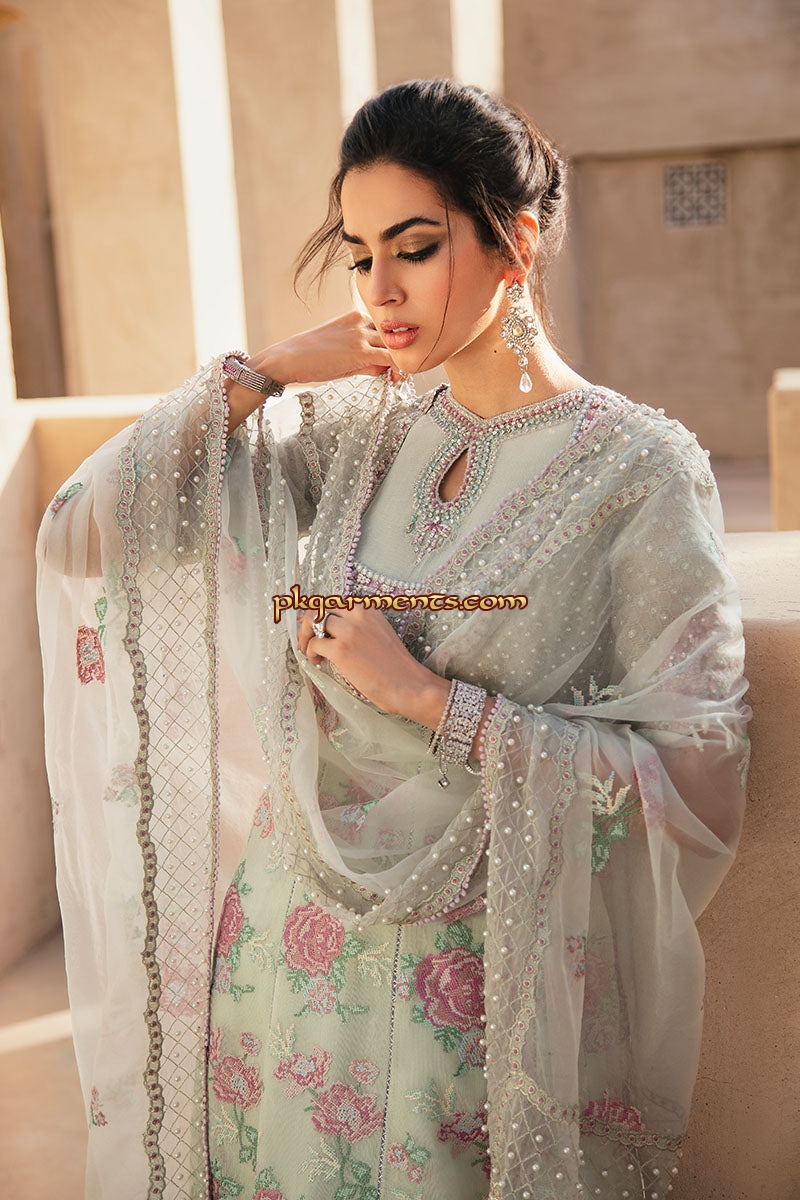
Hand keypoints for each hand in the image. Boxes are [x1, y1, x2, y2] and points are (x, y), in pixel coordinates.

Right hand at [253, 310, 395, 385]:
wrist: (288, 358)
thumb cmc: (310, 357)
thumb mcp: (340, 351)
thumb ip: (363, 358)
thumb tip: (382, 369)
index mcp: (355, 316)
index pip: (383, 330)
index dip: (390, 346)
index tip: (393, 362)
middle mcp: (361, 321)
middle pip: (392, 336)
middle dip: (399, 354)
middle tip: (401, 373)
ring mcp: (361, 335)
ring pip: (395, 346)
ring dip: (401, 363)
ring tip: (400, 379)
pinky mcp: (361, 352)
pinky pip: (391, 358)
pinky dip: (400, 368)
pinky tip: (399, 378)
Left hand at [297, 608, 449, 728]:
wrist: (409, 684)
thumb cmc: (395, 666)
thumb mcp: (380, 633)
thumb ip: (359, 626)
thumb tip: (328, 629)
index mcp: (368, 609)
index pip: (334, 602)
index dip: (320, 613)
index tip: (314, 626)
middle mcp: (358, 615)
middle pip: (319, 607)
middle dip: (308, 622)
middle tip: (307, 639)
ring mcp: (348, 631)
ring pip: (312, 622)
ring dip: (306, 637)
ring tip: (311, 651)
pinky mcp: (341, 650)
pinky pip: (313, 644)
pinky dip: (310, 653)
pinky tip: (318, 662)